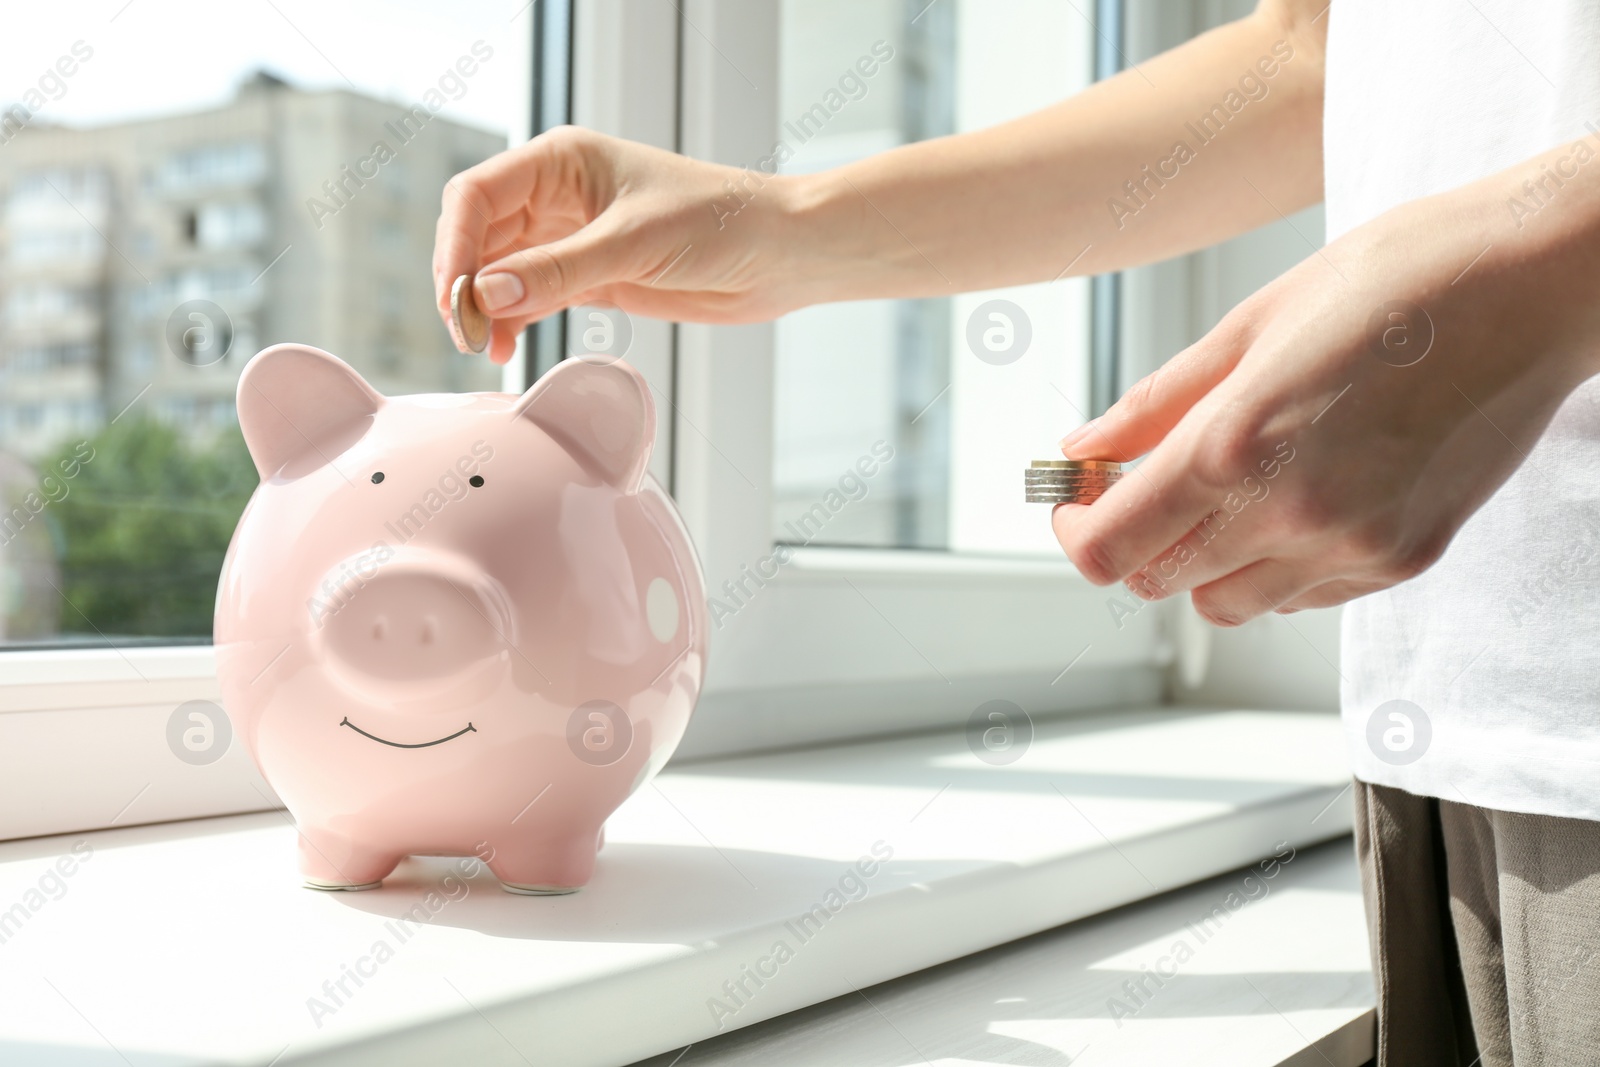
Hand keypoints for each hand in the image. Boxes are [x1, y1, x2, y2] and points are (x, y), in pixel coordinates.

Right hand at [432, 126, 807, 362]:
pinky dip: (513, 322)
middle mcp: (557, 195)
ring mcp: (572, 237)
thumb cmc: (720, 222)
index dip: (456, 247)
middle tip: (468, 333)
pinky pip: (531, 298)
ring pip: (501, 272)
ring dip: (487, 309)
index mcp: (560, 160)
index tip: (457, 299)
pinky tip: (508, 348)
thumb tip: (489, 296)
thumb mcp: (633, 244)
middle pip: (479, 236)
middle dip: (466, 283)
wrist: (779, 254)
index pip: (476, 196)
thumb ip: (559, 271)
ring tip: (488, 348)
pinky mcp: (591, 277)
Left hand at [1051, 173, 1599, 624]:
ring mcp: (1354, 546)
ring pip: (1229, 604)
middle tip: (1141, 487)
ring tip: (1228, 490)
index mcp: (1237, 446)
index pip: (1111, 548)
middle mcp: (1292, 514)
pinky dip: (1274, 567)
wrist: (1534, 285)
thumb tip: (1085, 446)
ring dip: (1203, 563)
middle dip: (1134, 543)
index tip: (1077, 503)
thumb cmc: (1395, 282)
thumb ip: (1157, 403)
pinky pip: (1302, 597)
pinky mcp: (1404, 559)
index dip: (1076, 532)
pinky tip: (1294, 500)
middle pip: (1160, 583)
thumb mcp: (1251, 324)